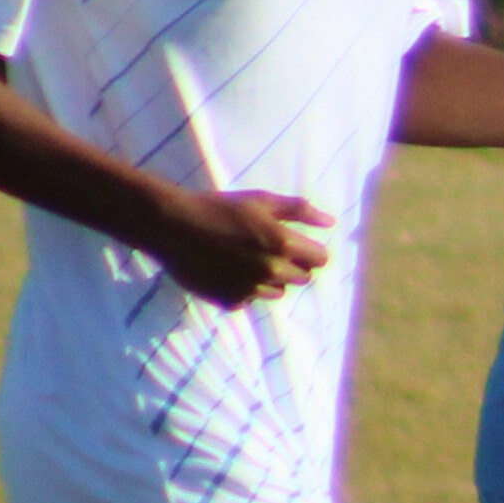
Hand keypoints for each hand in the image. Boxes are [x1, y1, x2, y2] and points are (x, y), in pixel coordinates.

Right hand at [146, 188, 332, 307]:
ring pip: (278, 292)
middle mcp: (272, 272)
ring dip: (272, 280)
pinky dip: (246, 289)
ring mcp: (251, 290)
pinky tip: (229, 272)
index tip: (296, 244)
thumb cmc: (219, 208)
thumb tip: (330, 222)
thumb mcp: (262, 201)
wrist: (172, 227)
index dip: (311, 251)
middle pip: (302, 278)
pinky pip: (251, 300)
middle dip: (293, 265)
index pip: (320, 260)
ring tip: (248, 260)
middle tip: (269, 250)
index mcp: (284, 246)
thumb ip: (300, 211)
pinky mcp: (231, 301)